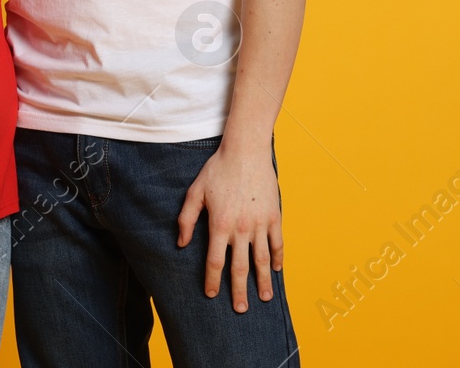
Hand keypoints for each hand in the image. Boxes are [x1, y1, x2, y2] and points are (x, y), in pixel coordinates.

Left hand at [176, 140, 283, 312]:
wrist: (246, 150)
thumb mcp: (195, 192)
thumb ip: (186, 219)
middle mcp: (240, 228)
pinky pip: (277, 242)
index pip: (214, 261)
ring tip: (264, 298)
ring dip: (263, 281)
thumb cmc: (217, 169)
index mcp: (219, 224)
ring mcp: (259, 223)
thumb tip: (181, 243)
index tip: (211, 294)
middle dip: (239, 291)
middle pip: (240, 268)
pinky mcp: (274, 216)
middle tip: (240, 309)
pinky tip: (277, 270)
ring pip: (262, 259)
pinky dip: (278, 258)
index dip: (212, 280)